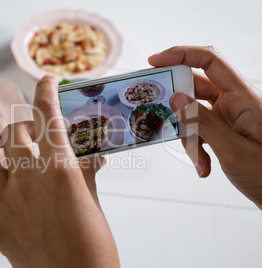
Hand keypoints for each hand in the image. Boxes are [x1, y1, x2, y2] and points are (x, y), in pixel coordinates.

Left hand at [0, 74, 119, 267]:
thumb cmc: (93, 244)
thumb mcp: (94, 200)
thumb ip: (88, 173)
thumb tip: (94, 156)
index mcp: (59, 169)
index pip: (48, 116)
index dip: (45, 91)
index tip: (45, 81)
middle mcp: (27, 179)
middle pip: (13, 131)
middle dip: (22, 123)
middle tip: (30, 129)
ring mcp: (5, 202)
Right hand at [149, 46, 261, 207]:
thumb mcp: (233, 150)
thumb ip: (203, 123)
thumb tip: (176, 98)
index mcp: (244, 97)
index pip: (210, 61)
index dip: (181, 54)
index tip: (155, 62)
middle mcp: (236, 101)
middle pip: (196, 88)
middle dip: (179, 107)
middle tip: (165, 118)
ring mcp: (230, 116)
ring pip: (195, 113)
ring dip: (189, 136)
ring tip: (199, 160)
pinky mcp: (225, 129)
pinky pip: (201, 129)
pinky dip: (197, 147)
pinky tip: (204, 165)